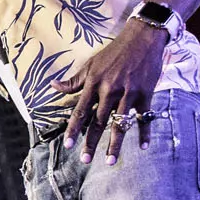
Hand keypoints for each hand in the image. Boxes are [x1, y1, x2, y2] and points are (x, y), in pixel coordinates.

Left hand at [61, 19, 168, 162]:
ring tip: (110, 161)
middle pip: (98, 121)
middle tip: (85, 160)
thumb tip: (53, 86)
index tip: (67, 145)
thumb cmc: (114, 51)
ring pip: (120, 123)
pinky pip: (144, 117)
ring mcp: (129, 93)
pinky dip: (144, 132)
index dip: (73, 129)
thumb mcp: (91, 63)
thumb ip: (74, 80)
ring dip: (115, 144)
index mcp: (94, 83)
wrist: (143, 38)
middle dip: (91, 142)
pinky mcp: (146, 93)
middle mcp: (110, 90)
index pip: (80, 111)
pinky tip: (143, 147)